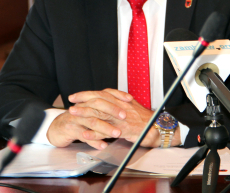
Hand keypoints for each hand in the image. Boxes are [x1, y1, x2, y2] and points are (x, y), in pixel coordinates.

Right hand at [46, 88, 130, 148]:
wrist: (57, 128)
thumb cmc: (77, 120)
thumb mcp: (90, 112)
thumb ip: (103, 109)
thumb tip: (123, 107)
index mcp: (88, 101)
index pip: (104, 93)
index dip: (117, 95)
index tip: (129, 99)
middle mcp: (82, 106)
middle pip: (98, 104)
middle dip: (113, 110)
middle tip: (124, 116)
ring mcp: (76, 118)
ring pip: (92, 121)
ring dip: (106, 128)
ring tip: (117, 134)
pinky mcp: (71, 129)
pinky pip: (84, 135)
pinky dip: (94, 141)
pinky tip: (103, 145)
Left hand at [55, 88, 179, 147]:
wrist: (158, 126)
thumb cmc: (145, 118)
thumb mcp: (131, 106)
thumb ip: (118, 103)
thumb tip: (107, 100)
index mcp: (121, 100)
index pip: (101, 93)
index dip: (87, 94)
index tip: (75, 96)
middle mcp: (120, 106)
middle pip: (98, 100)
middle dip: (82, 101)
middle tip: (71, 103)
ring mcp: (122, 118)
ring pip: (100, 113)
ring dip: (85, 113)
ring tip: (73, 114)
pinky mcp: (124, 130)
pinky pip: (107, 131)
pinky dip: (95, 133)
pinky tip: (85, 134)